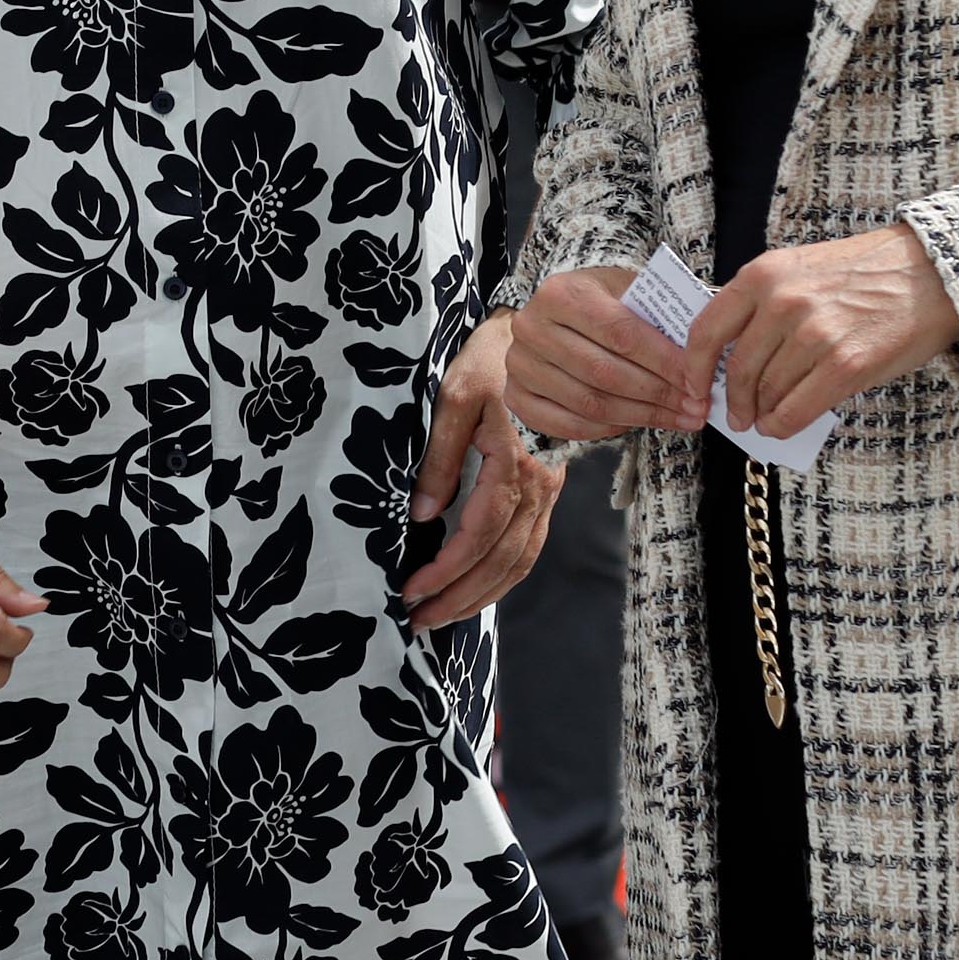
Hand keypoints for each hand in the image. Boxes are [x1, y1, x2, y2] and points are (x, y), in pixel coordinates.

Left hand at [405, 315, 563, 628]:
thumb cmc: (487, 363)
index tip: (410, 590)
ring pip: (521, 560)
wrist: (531, 340)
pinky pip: (528, 546)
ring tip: (439, 615)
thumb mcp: (452, 398)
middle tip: (417, 619)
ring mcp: (547, 490)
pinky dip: (502, 576)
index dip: (447, 568)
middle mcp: (539, 484)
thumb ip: (439, 457)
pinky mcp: (545, 491)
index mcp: (514, 463)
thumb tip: (423, 515)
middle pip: (503, 559)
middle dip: (460, 595)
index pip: (480, 533)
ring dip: (481, 595)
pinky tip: (474, 590)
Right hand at [497, 263, 692, 441]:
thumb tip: (707, 355)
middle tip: (696, 407)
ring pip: (589, 403)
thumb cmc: (604, 303)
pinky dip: (607, 430)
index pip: (620, 333)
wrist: (559, 314)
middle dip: (658, 394)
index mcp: (560, 292)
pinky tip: (636, 424)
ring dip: (641, 416)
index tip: (700, 381)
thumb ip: (661, 317)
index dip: (664, 362)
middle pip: (604, 372)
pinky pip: (567, 424)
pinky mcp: (515, 395)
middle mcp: (530, 326)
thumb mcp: (629, 292)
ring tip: (679, 419)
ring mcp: (518, 363)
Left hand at [684, 223, 958, 440]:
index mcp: (763, 275)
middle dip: (733, 400)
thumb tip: (735, 355)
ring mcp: (814, 334)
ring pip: (768, 391)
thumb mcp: (800, 269)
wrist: (932, 272)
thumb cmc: (865, 273)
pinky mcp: (846, 364)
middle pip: (738, 367)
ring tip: (762, 421)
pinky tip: (780, 426)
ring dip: (761, 413)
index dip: (694, 367)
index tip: (693, 388)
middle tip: (735, 415)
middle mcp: (782, 302)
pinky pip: (797, 407)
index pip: (707, 329)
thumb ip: (764, 304)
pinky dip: (782, 424)